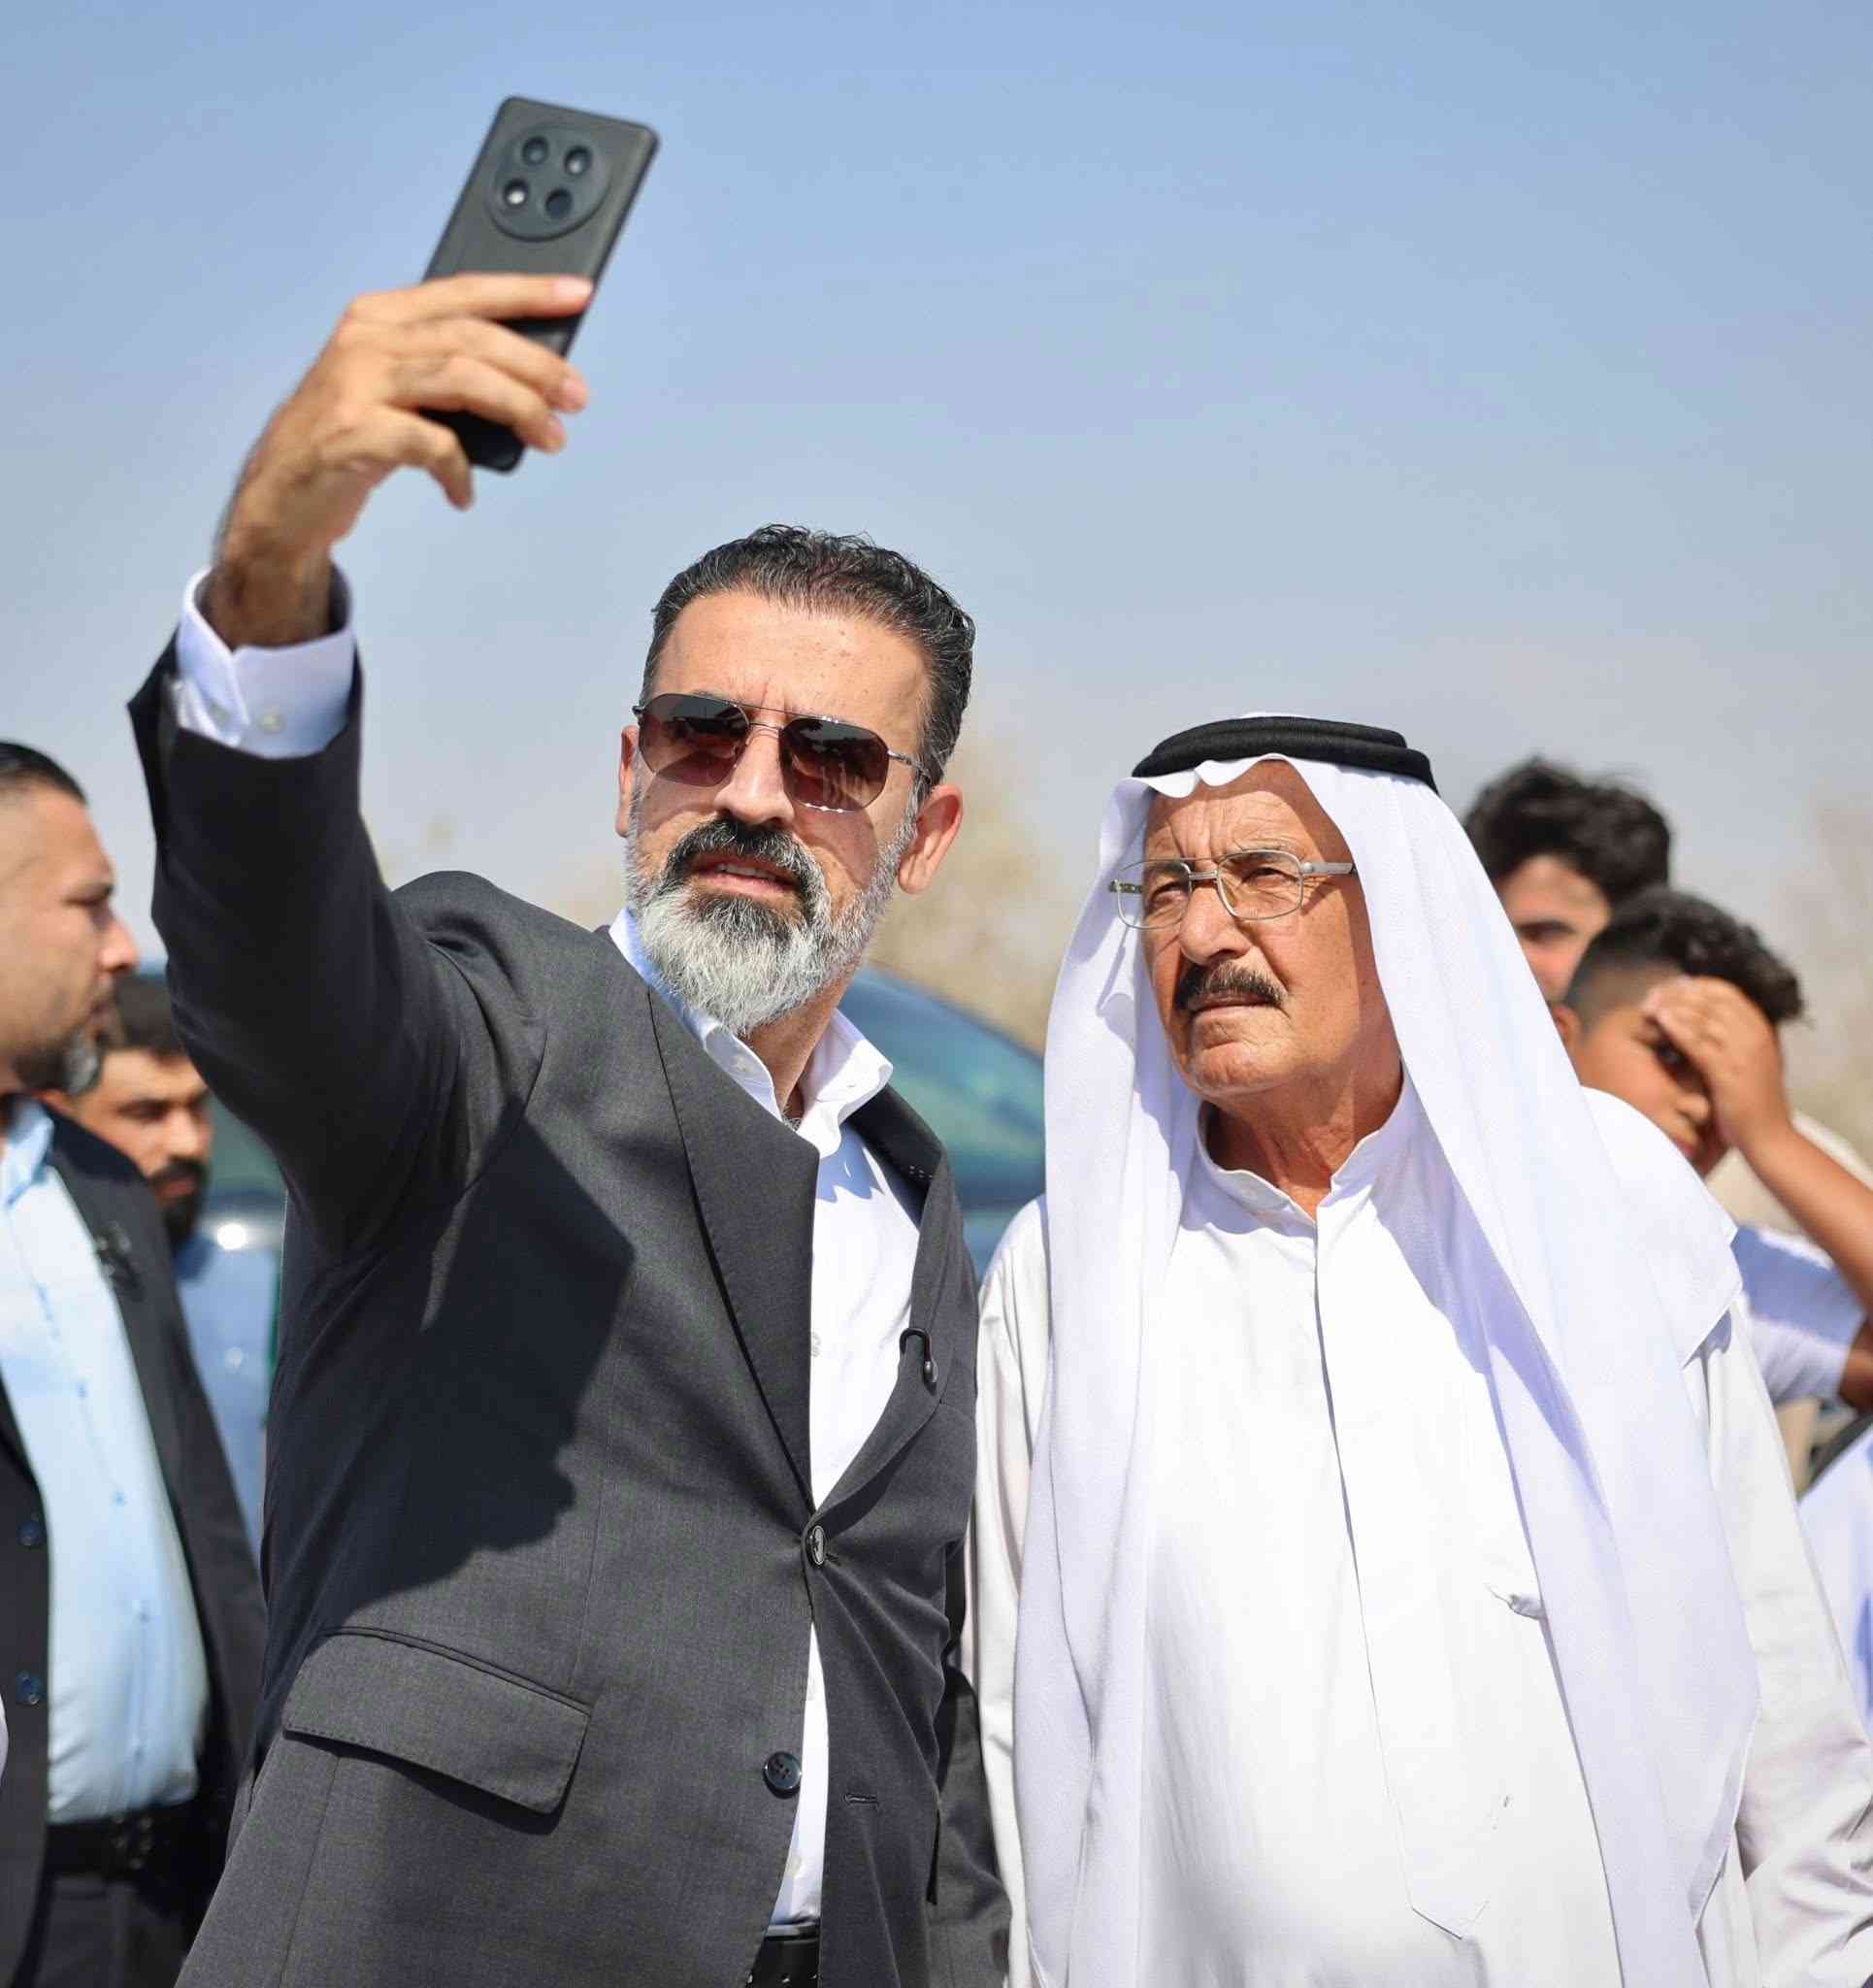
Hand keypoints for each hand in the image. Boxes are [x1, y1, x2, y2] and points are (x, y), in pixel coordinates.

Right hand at [204, 273, 592, 647]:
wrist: (282, 495)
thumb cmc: (352, 437)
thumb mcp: (397, 389)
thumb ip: (447, 371)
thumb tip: (534, 379)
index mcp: (381, 316)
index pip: (465, 291)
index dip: (525, 290)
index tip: (578, 293)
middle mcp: (367, 338)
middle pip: (472, 336)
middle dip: (536, 364)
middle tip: (577, 397)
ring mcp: (356, 382)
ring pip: (461, 378)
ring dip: (519, 408)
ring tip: (551, 439)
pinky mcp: (353, 431)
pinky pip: (431, 443)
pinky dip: (459, 470)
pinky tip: (463, 493)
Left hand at [1642, 974, 1792, 1156]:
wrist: (1769, 1136)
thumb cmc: (1751, 1099)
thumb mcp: (1747, 1059)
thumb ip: (1731, 1037)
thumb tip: (1701, 1015)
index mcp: (1760, 1029)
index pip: (1727, 991)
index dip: (1696, 985)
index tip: (1670, 987)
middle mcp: (1755, 1035)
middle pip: (1711, 1000)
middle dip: (1677, 994)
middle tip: (1651, 996)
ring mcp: (1744, 1053)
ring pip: (1705, 1017)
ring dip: (1673, 1007)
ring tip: (1649, 1005)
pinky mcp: (1730, 1073)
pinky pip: (1701, 1044)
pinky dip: (1679, 1029)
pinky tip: (1661, 1021)